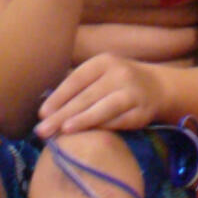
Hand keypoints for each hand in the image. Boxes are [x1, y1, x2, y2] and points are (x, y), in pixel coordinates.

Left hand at [35, 53, 160, 135]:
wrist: (156, 87)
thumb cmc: (116, 82)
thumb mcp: (99, 74)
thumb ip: (77, 86)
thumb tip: (46, 109)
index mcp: (104, 62)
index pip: (77, 79)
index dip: (59, 96)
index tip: (42, 113)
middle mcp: (119, 74)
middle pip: (87, 96)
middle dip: (62, 114)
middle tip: (42, 131)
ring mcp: (133, 92)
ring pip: (105, 108)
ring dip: (83, 120)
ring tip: (63, 131)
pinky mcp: (142, 112)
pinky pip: (120, 121)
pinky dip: (103, 128)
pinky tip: (89, 136)